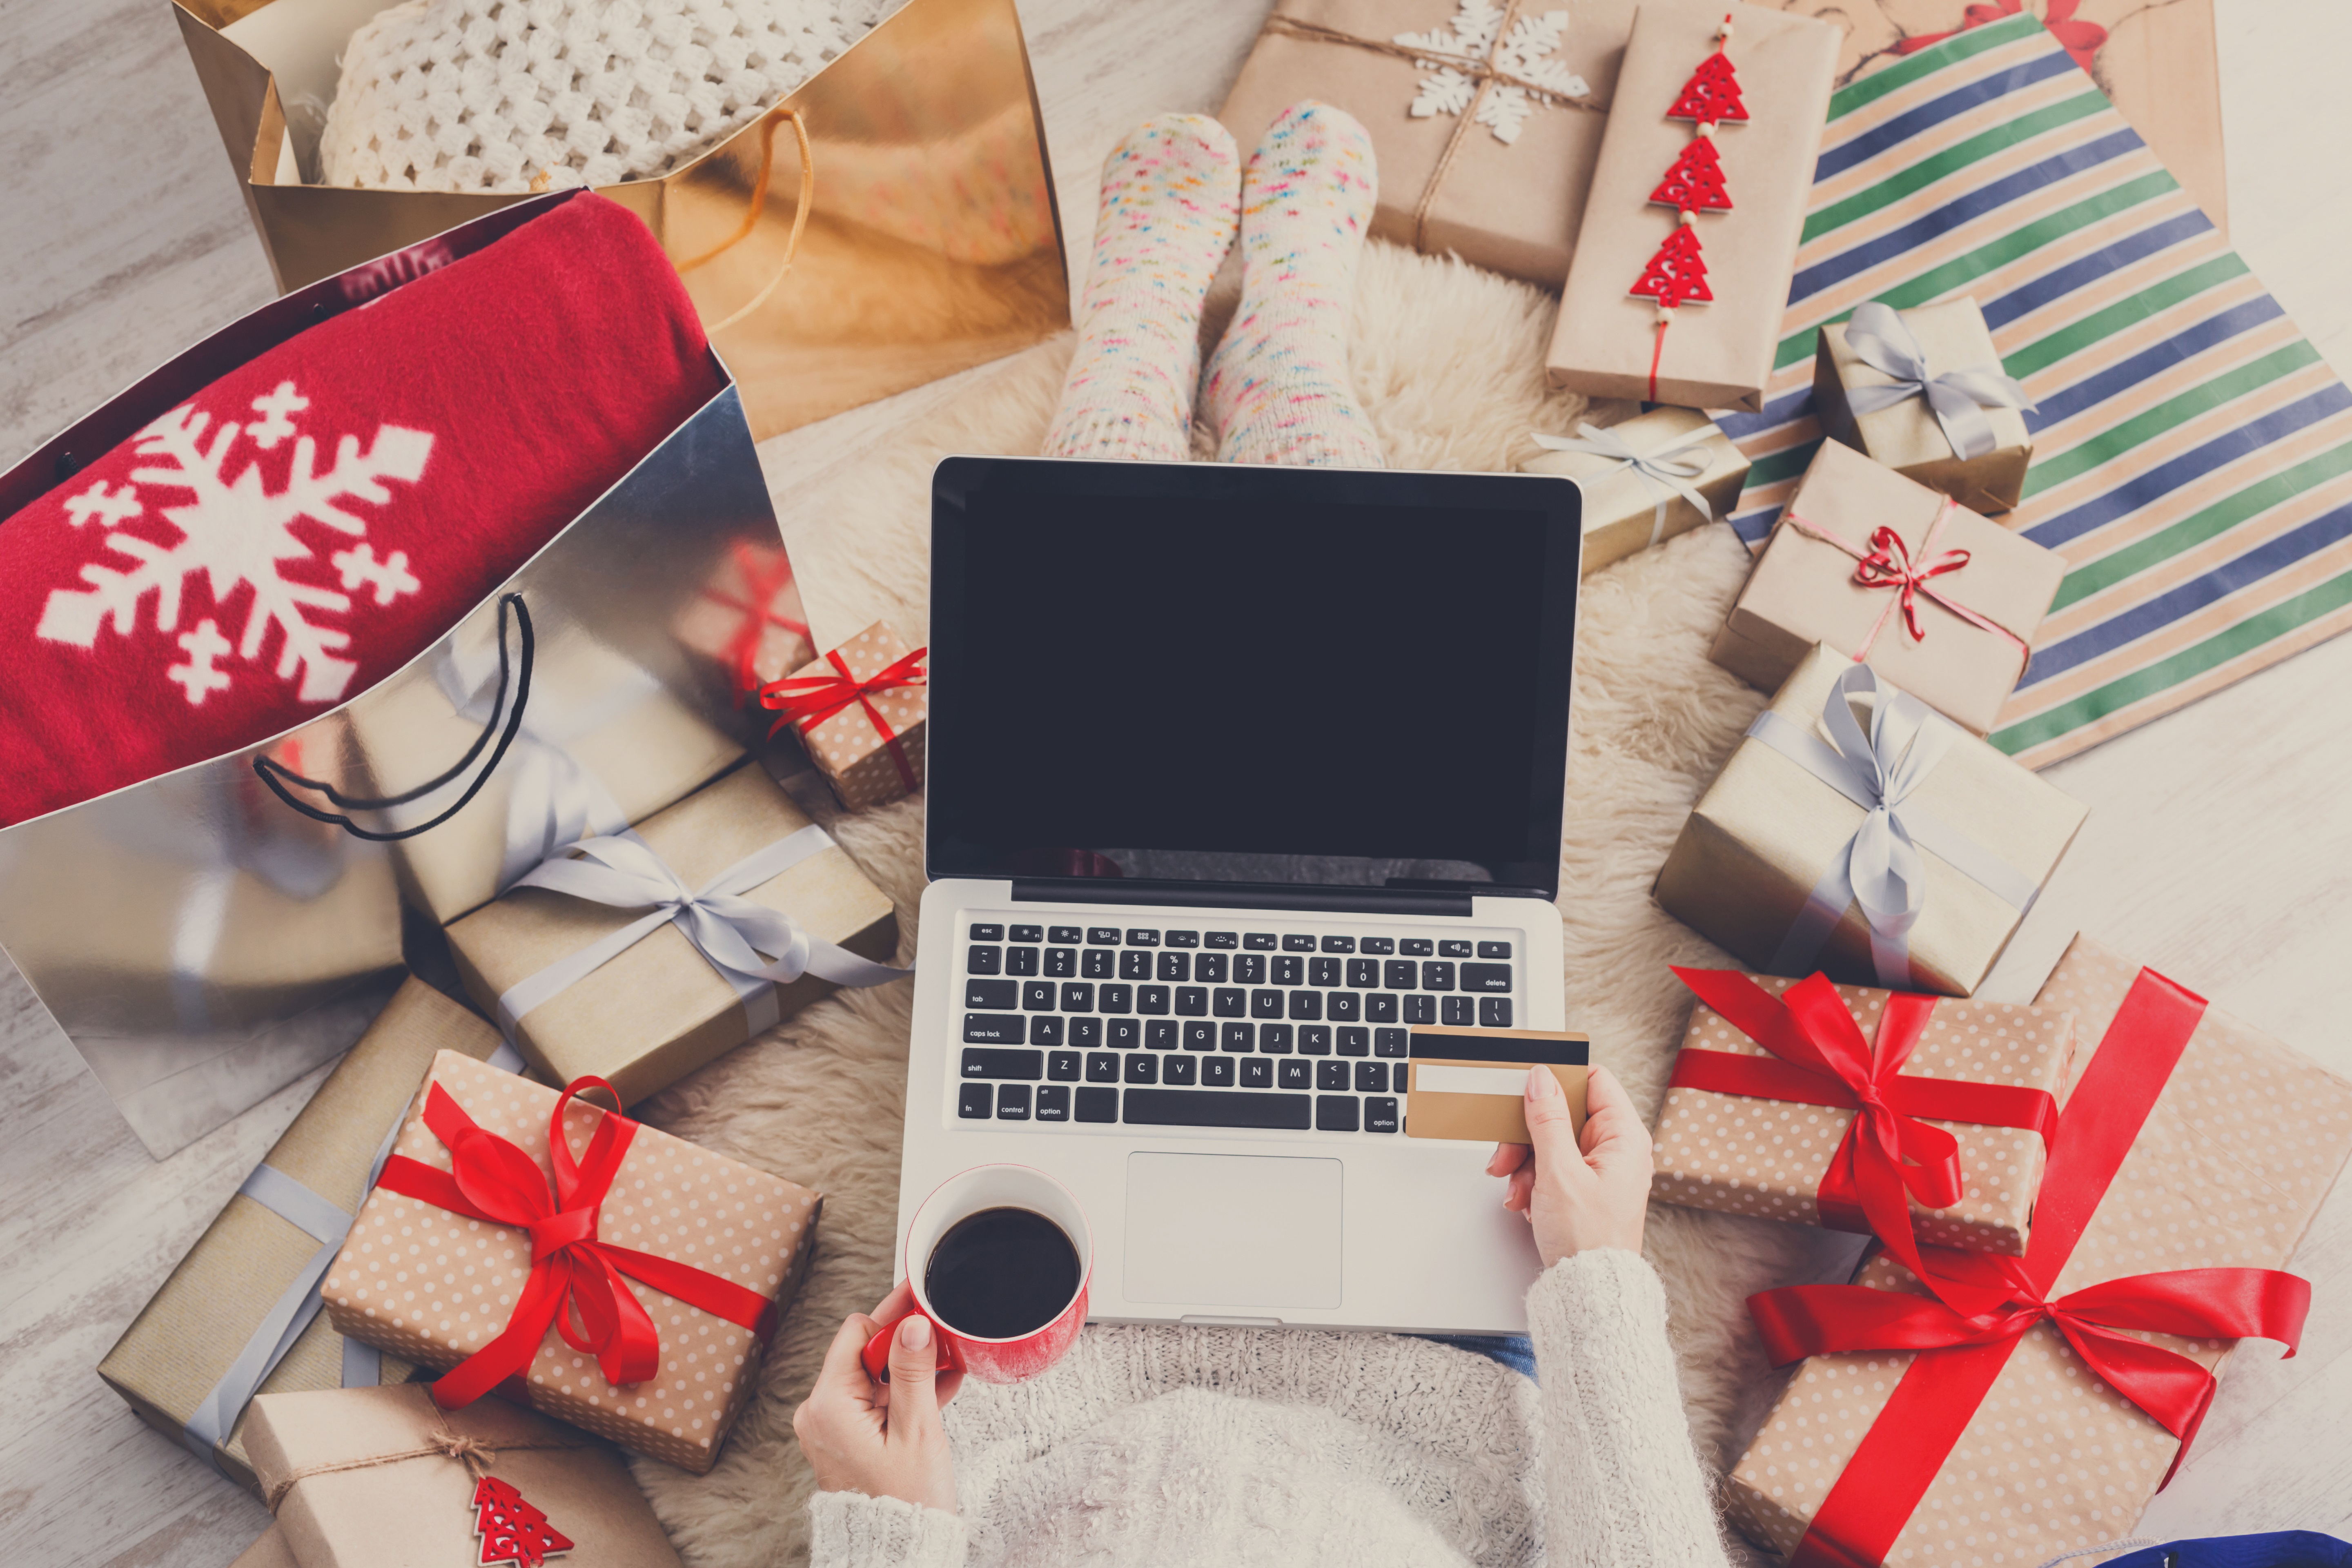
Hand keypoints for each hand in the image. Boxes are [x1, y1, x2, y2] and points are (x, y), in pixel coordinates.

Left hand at [791, 1281, 963, 1511]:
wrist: (897, 1551)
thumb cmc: (905, 1502)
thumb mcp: (917, 1429)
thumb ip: (914, 1371)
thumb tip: (912, 1322)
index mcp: (829, 1405)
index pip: (856, 1333)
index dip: (893, 1317)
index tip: (924, 1304)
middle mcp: (821, 1412)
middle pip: (864, 1352)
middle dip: (906, 1343)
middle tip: (944, 1334)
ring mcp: (832, 1426)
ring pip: (873, 1375)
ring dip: (910, 1368)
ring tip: (949, 1362)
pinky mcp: (847, 1437)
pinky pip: (875, 1399)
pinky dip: (903, 1392)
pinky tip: (939, 1387)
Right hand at [1485, 1063, 1651, 1267]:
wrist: (1589, 1292)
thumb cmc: (1589, 1240)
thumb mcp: (1559, 1171)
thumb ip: (1547, 1120)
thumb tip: (1541, 1079)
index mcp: (1624, 1137)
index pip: (1594, 1081)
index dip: (1558, 1082)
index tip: (1527, 1092)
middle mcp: (1617, 1149)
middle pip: (1564, 1114)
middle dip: (1529, 1136)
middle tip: (1507, 1156)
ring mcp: (1600, 1170)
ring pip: (1552, 1142)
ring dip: (1525, 1163)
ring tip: (1517, 1190)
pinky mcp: (1584, 1189)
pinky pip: (1552, 1167)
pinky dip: (1532, 1181)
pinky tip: (1526, 1201)